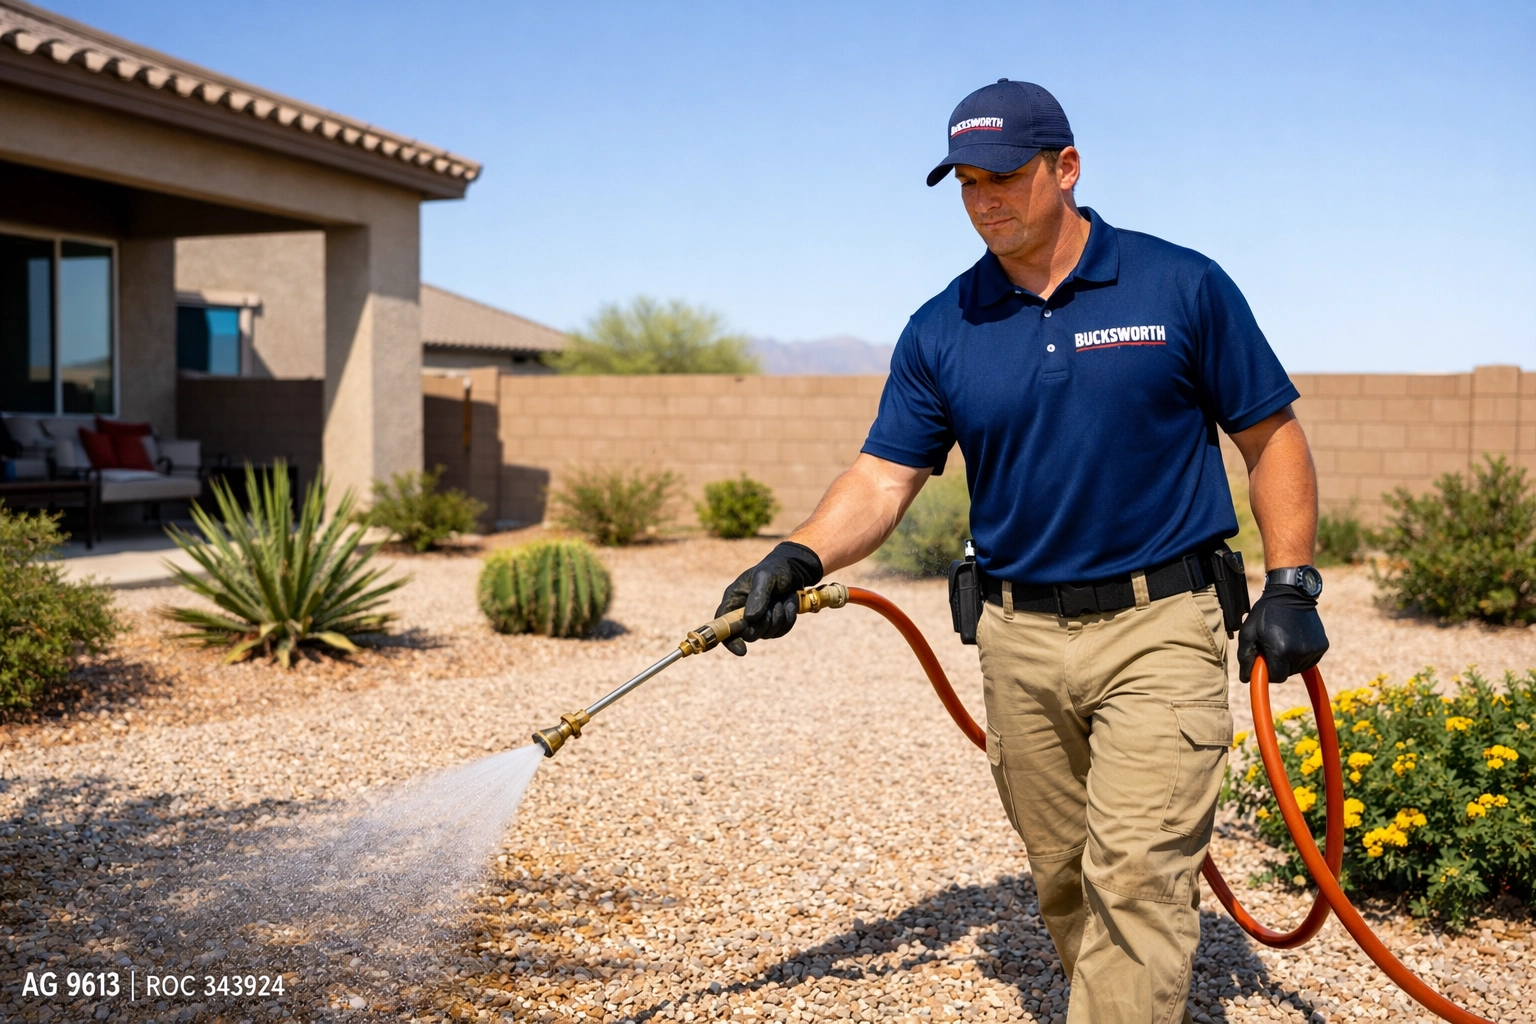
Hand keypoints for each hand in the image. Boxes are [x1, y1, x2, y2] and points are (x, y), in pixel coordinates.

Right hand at [714, 541, 823, 655]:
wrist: (794, 570)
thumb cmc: (775, 569)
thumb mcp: (766, 576)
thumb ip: (758, 595)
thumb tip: (750, 618)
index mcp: (734, 599)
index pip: (723, 625)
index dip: (729, 640)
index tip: (742, 649)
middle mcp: (742, 612)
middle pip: (748, 634)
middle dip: (764, 624)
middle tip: (775, 606)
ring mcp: (758, 620)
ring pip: (766, 634)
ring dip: (779, 618)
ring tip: (783, 600)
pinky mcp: (772, 623)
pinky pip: (779, 632)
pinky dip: (788, 620)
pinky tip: (790, 604)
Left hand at [1237, 584, 1328, 683]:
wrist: (1291, 594)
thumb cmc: (1265, 613)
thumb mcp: (1248, 633)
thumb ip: (1245, 658)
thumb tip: (1246, 680)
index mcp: (1281, 651)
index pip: (1277, 678)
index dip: (1268, 671)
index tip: (1264, 659)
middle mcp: (1300, 653)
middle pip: (1287, 673)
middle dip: (1278, 664)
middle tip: (1272, 644)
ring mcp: (1314, 650)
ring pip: (1298, 668)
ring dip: (1289, 660)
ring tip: (1284, 639)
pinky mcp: (1323, 646)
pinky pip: (1309, 660)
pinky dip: (1301, 655)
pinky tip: (1295, 639)